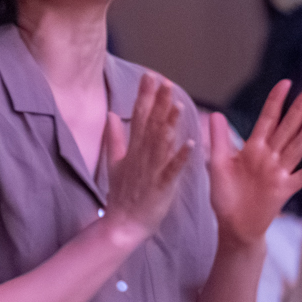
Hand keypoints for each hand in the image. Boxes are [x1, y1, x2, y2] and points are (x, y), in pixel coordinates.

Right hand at [98, 72, 193, 242]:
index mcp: (132, 149)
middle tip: (165, 82)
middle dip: (158, 103)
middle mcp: (141, 156)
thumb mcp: (113, 162)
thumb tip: (111, 114)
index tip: (150, 76)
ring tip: (178, 105)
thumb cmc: (122, 194)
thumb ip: (114, 137)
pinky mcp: (161, 186)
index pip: (138, 116)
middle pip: (151, 125)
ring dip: (169, 124)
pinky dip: (180, 157)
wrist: (122, 225)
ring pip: (161, 143)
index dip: (144, 96)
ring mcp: (151, 171)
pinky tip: (190, 143)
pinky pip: (172, 170)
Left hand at [208, 81, 301, 246]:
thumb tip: (215, 113)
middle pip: (286, 129)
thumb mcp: (218, 164)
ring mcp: (279, 173)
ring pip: (296, 148)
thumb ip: (219, 139)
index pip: (267, 120)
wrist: (232, 225)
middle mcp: (269, 157)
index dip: (275, 102)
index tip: (285, 83)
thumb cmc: (225, 195)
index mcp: (253, 149)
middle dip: (298, 111)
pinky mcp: (284, 190)